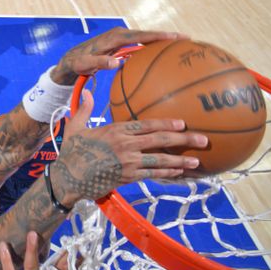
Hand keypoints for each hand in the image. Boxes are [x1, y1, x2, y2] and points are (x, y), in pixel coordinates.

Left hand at [51, 27, 186, 84]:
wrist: (70, 59)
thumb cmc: (77, 63)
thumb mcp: (85, 64)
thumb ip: (99, 62)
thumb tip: (117, 63)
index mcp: (113, 38)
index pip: (139, 35)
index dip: (157, 36)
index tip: (174, 37)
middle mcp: (119, 35)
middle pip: (146, 34)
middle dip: (166, 35)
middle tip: (187, 39)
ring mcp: (121, 38)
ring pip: (144, 37)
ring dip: (161, 39)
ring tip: (181, 43)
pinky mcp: (121, 44)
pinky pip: (140, 43)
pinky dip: (152, 45)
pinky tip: (164, 52)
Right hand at [51, 91, 206, 206]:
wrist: (68, 178)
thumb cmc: (71, 152)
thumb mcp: (75, 127)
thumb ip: (84, 109)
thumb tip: (88, 92)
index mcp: (115, 131)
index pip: (146, 125)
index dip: (166, 123)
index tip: (183, 122)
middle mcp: (125, 146)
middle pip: (160, 140)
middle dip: (183, 139)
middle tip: (202, 139)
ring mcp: (128, 163)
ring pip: (160, 160)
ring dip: (180, 160)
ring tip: (196, 161)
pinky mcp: (128, 177)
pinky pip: (152, 175)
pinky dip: (167, 174)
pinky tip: (179, 173)